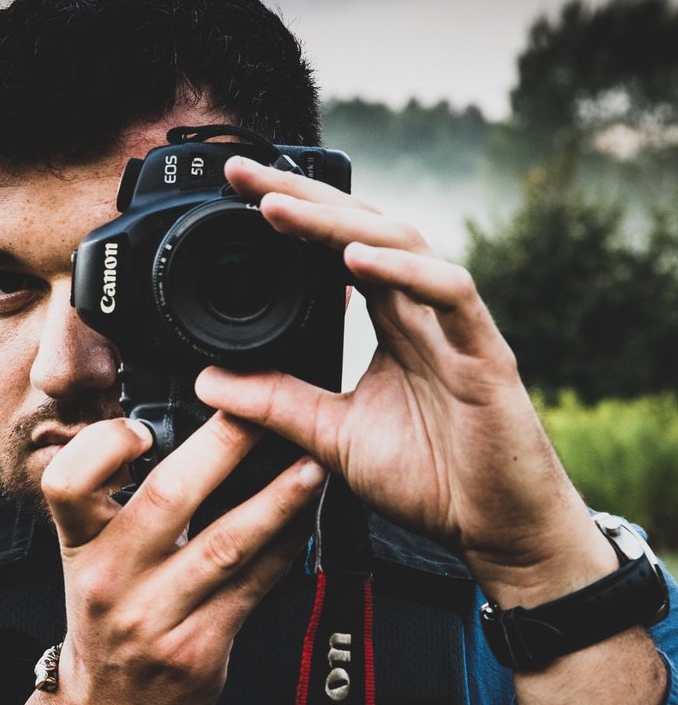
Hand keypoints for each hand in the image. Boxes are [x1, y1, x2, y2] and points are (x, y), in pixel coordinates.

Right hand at [40, 410, 324, 704]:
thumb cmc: (106, 621)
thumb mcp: (90, 560)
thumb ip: (121, 504)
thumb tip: (190, 433)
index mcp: (80, 546)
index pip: (67, 483)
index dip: (104, 447)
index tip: (143, 426)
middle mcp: (112, 579)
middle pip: (167, 498)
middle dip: (223, 446)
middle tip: (262, 412)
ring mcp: (155, 617)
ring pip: (225, 544)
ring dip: (276, 500)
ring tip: (311, 466)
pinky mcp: (199, 649)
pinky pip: (254, 586)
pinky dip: (286, 548)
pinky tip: (307, 522)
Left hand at [196, 155, 611, 605]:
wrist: (496, 530)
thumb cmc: (430, 479)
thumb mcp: (332, 436)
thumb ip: (277, 404)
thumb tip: (208, 382)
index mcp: (390, 322)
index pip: (335, 250)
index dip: (291, 216)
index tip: (234, 194)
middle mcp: (420, 312)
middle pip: (363, 229)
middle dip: (303, 197)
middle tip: (242, 174)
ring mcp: (454, 327)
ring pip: (403, 246)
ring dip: (340, 223)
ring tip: (281, 208)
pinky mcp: (485, 354)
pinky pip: (449, 295)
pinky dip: (405, 272)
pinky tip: (359, 260)